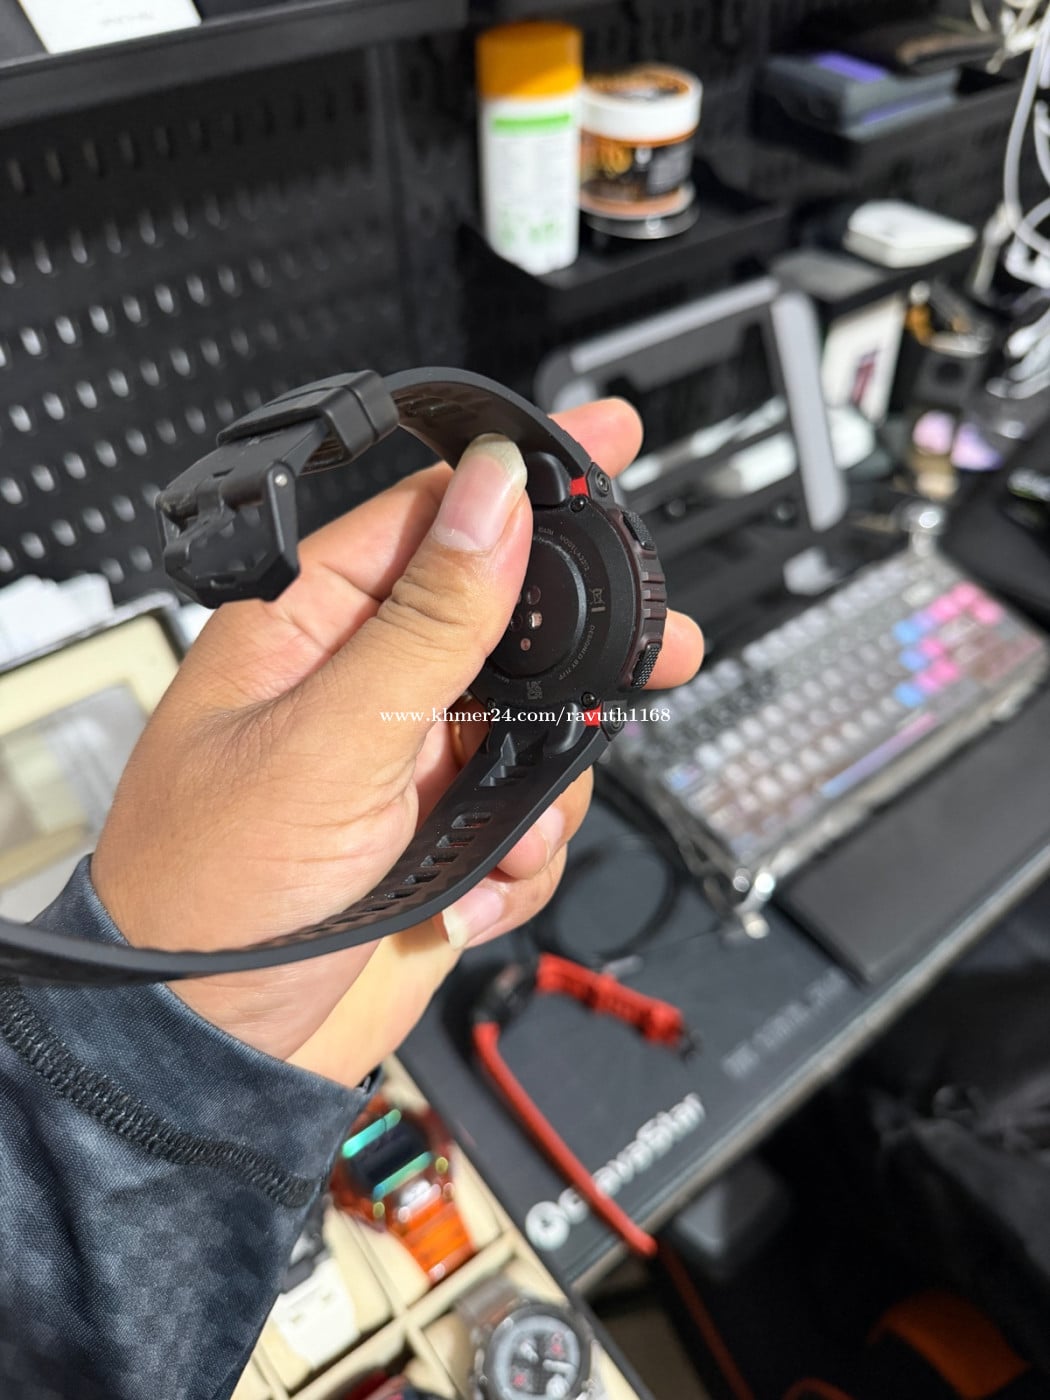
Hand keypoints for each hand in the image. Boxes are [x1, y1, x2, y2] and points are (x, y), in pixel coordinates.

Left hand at [92, 400, 702, 1085]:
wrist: (215, 1052)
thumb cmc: (209, 890)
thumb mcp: (329, 738)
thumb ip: (429, 618)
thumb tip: (492, 496)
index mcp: (309, 630)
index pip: (429, 517)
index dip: (518, 477)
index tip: (604, 443)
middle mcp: (363, 686)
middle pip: (503, 621)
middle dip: (578, 648)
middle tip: (657, 643)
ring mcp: (404, 764)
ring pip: (534, 728)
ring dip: (546, 783)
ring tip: (506, 836)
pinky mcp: (437, 838)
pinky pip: (526, 819)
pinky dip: (523, 858)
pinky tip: (473, 892)